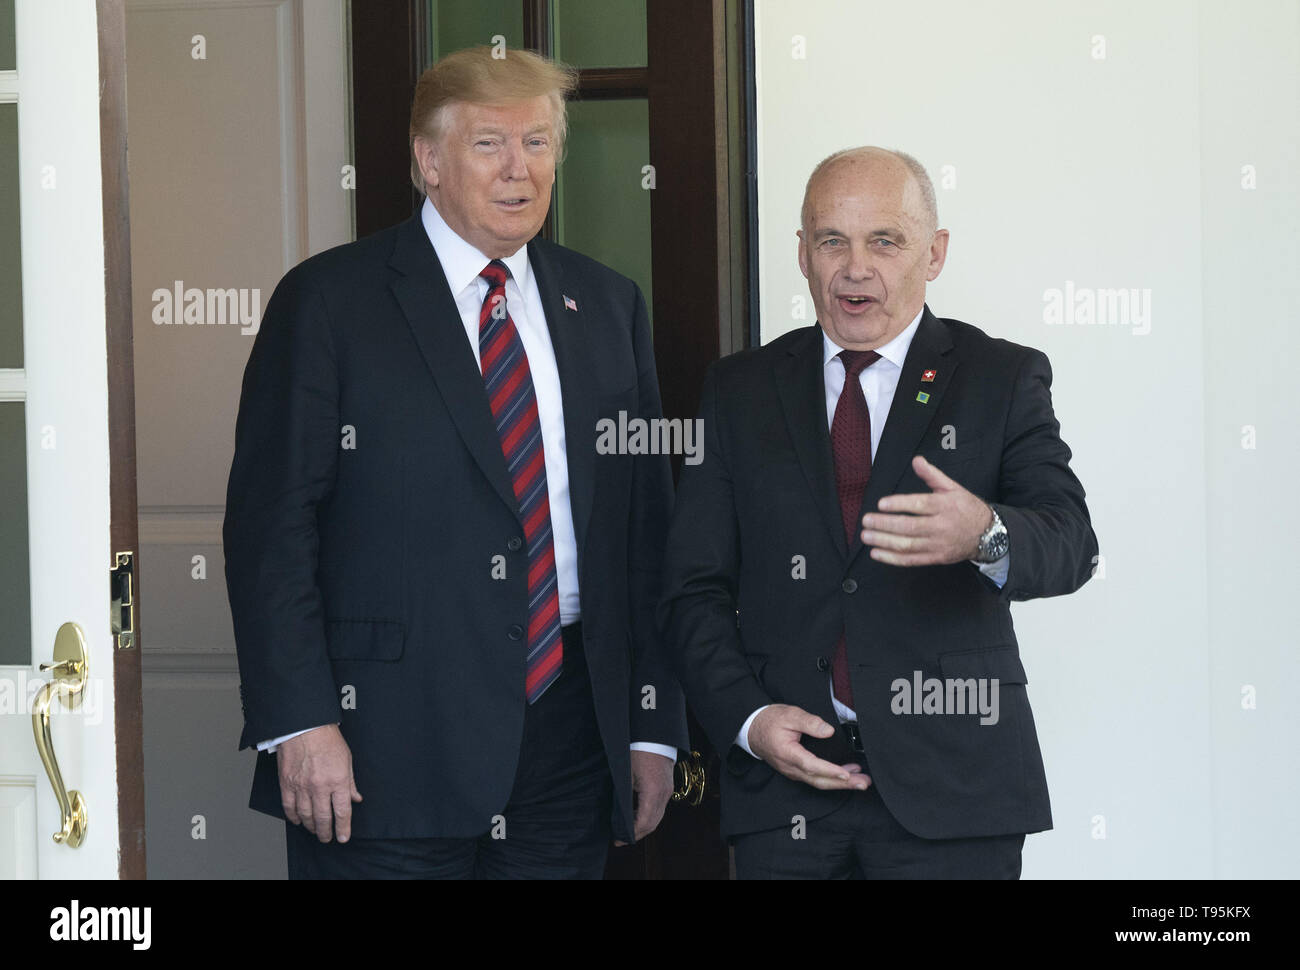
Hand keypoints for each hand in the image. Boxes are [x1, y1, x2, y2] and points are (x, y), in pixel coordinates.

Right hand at [276, 724, 362, 842]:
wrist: (304, 727)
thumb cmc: (327, 740)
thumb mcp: (347, 759)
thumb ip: (350, 782)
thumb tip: (355, 799)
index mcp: (337, 780)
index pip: (342, 811)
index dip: (343, 828)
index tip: (343, 837)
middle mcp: (319, 786)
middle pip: (323, 818)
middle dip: (326, 832)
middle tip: (328, 838)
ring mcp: (301, 786)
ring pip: (306, 816)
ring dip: (311, 827)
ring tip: (316, 831)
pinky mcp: (287, 783)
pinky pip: (289, 807)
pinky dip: (294, 817)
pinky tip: (298, 821)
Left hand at [615, 750, 676, 845]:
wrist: (654, 736)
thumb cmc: (637, 751)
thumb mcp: (626, 775)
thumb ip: (623, 797)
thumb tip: (616, 815)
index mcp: (653, 792)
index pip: (644, 823)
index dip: (631, 834)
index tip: (618, 840)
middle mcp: (664, 794)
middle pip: (652, 824)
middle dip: (637, 834)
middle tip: (621, 839)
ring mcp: (668, 791)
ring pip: (657, 817)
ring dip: (643, 826)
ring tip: (627, 830)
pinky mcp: (667, 787)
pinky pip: (659, 808)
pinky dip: (648, 816)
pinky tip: (636, 816)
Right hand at [747, 704, 870, 790]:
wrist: (752, 728)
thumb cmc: (770, 721)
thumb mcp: (789, 714)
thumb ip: (809, 722)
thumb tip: (828, 730)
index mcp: (788, 753)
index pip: (812, 766)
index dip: (830, 771)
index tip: (846, 774)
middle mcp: (790, 767)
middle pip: (819, 780)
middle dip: (843, 784)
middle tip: (864, 783)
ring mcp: (793, 772)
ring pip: (819, 782)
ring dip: (840, 784)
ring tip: (861, 780)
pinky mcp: (796, 771)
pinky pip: (815, 779)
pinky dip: (832, 779)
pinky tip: (846, 774)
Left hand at [860, 455, 993, 565]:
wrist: (988, 535)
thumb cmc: (966, 508)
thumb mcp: (953, 488)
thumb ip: (932, 475)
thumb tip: (916, 460)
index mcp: (945, 506)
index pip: (919, 505)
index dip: (899, 504)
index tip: (881, 504)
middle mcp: (941, 526)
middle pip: (910, 527)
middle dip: (885, 524)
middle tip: (866, 520)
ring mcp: (938, 544)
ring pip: (908, 545)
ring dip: (884, 541)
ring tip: (866, 536)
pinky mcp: (936, 558)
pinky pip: (911, 560)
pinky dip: (892, 558)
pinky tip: (876, 553)